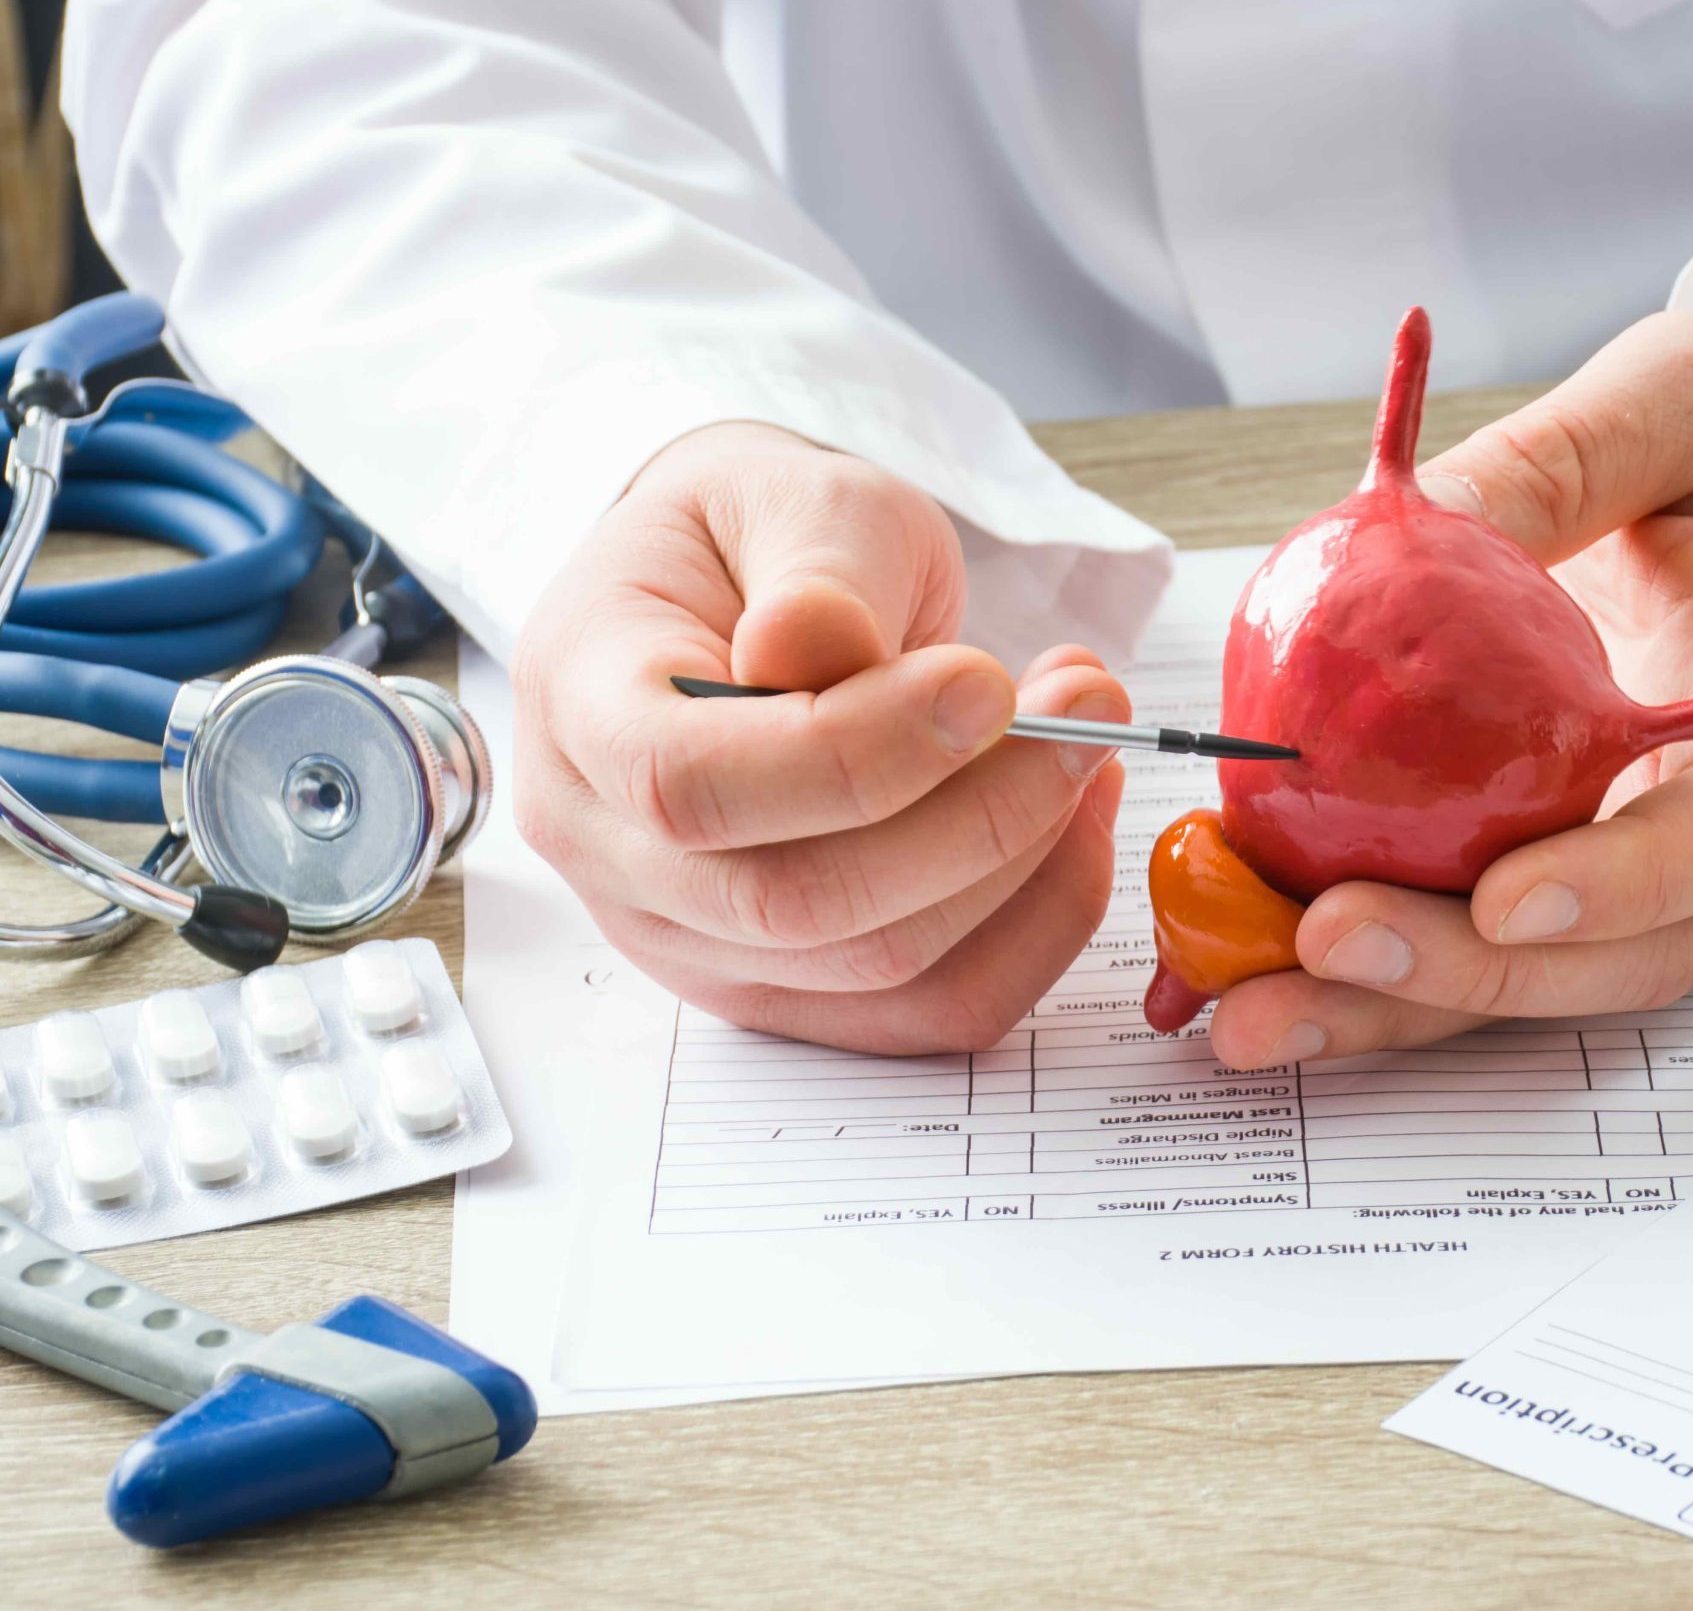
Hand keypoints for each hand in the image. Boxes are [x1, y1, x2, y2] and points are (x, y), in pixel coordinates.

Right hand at [512, 422, 1129, 1051]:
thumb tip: (812, 646)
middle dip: (978, 816)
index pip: (690, 784)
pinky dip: (1034, 925)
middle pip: (795, 902)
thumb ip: (816, 572)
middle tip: (1090, 708)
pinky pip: (931, 1010)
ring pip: (879, 967)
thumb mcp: (793, 497)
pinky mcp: (789, 987)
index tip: (989, 683)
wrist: (750, 590)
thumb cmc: (764, 539)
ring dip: (1025, 863)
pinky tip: (1075, 822)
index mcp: (580, 707)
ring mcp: (693, 940)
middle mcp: (610, 852)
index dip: (856, 752)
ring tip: (1088, 739)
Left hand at [1207, 313, 1692, 1067]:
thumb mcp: (1680, 400)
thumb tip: (1427, 510)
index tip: (1509, 898)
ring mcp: (1610, 864)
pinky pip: (1443, 924)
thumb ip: (1570, 457)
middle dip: (1464, 975)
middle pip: (1604, 958)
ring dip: (1380, 1006)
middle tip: (1327, 942)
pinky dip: (1340, 959)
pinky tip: (1231, 953)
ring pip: (1511, 975)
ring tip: (1246, 1008)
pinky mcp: (1522, 862)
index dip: (1622, 890)